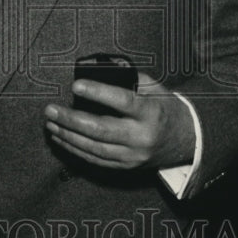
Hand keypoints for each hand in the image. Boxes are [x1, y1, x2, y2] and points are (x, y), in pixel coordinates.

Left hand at [44, 72, 195, 169]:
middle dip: (71, 120)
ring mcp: (133, 156)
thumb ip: (128, 79)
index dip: (98, 93)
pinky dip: (75, 149)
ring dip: (68, 136)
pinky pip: (96, 160)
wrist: (187, 140)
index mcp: (151, 113)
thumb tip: (97, 70)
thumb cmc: (165, 108)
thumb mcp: (154, 88)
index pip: (122, 102)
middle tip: (50, 110)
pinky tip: (61, 138)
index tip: (76, 85)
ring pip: (94, 148)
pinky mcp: (126, 167)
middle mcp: (142, 137)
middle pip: (101, 129)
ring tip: (50, 123)